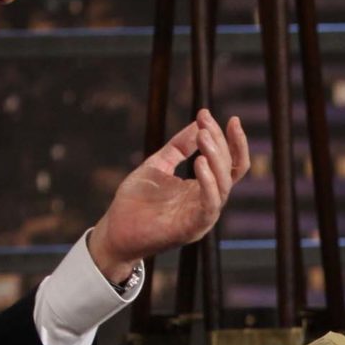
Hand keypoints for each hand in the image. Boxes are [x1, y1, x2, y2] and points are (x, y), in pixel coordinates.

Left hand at [88, 110, 250, 280]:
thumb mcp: (158, 165)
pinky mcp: (192, 228)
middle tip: (205, 123)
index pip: (229, 162)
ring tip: (204, 136)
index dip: (228, 138)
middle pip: (229, 169)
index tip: (207, 113)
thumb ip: (178, 147)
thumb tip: (198, 124)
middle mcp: (208, 201)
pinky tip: (200, 163)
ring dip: (216, 157)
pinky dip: (209, 183)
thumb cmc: (135, 202)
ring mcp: (202, 216)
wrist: (115, 231)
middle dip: (220, 142)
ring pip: (224, 185)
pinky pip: (210, 205)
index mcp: (203, 188)